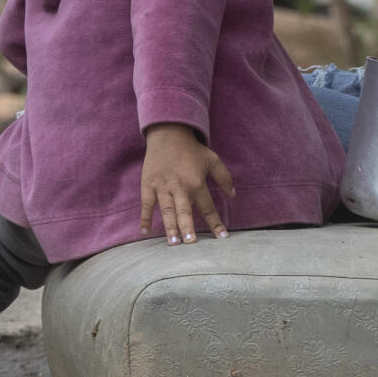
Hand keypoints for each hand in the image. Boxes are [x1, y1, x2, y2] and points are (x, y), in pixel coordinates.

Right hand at [140, 123, 234, 244]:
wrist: (168, 133)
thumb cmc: (192, 149)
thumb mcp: (212, 160)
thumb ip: (224, 178)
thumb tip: (233, 195)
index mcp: (196, 182)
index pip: (208, 207)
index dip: (216, 223)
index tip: (223, 238)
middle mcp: (179, 187)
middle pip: (185, 211)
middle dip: (188, 228)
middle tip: (191, 243)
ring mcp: (162, 187)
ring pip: (166, 210)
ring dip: (169, 227)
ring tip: (173, 242)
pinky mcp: (148, 185)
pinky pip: (146, 204)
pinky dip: (144, 217)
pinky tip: (144, 231)